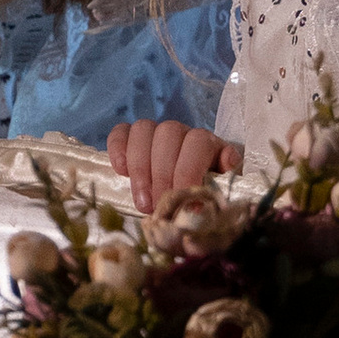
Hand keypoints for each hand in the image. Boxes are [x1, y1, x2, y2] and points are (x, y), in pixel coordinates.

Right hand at [108, 116, 237, 211]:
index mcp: (207, 143)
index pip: (198, 142)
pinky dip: (118, 149)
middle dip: (162, 175)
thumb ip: (219, 190)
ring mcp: (155, 131)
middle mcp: (181, 132)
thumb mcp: (217, 195)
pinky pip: (121, 131)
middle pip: (168, 135)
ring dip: (140, 168)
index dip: (189, 171)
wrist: (187, 194)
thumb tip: (220, 177)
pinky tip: (121, 172)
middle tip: (159, 207)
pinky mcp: (130, 137)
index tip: (185, 203)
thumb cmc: (203, 197)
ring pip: (143, 130)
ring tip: (143, 202)